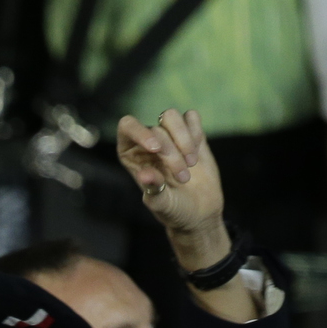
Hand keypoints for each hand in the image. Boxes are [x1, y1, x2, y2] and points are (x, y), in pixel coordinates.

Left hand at [118, 108, 226, 247]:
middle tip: (183, 178)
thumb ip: (153, 190)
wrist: (199, 212)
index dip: (140, 132)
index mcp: (131, 153)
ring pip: (172, 115)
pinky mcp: (190, 133)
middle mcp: (147, 141)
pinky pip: (191, 116)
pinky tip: (197, 152)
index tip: (156, 149)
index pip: (127, 126)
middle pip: (157, 129)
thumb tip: (145, 174)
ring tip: (191, 165)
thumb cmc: (174, 210)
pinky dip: (196, 132)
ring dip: (184, 140)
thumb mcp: (162, 204)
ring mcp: (169, 135)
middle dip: (171, 153)